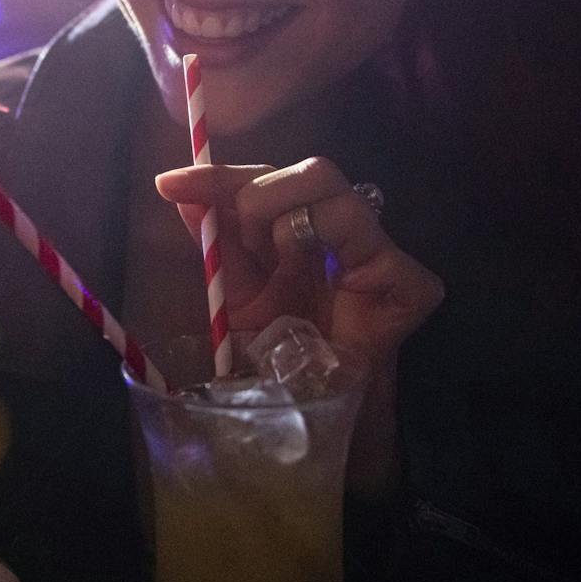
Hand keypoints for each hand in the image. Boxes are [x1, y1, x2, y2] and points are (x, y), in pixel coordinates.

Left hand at [154, 157, 443, 373]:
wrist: (314, 410)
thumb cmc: (281, 349)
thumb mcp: (235, 294)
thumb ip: (216, 242)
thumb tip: (177, 188)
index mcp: (300, 223)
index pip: (268, 178)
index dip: (220, 176)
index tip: (168, 183)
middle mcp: (343, 229)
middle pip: (314, 171)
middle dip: (262, 196)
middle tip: (246, 242)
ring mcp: (380, 254)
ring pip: (342, 199)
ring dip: (294, 227)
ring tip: (281, 268)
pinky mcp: (412, 287)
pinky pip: (384, 253)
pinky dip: (348, 263)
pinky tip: (334, 288)